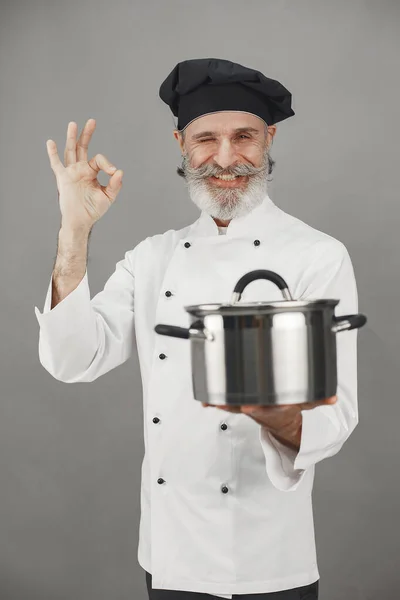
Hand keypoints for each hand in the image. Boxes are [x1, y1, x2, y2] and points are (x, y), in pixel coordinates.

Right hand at [46, 119, 122, 231]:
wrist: (81, 221)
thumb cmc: (93, 209)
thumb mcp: (108, 197)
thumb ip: (115, 184)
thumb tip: (119, 171)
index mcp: (91, 172)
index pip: (99, 159)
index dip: (107, 163)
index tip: (112, 172)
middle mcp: (80, 169)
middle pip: (82, 147)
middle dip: (87, 134)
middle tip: (92, 121)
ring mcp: (71, 173)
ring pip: (71, 151)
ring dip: (72, 138)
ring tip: (73, 124)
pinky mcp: (63, 179)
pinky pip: (57, 164)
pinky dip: (53, 154)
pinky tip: (50, 142)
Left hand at [201, 396, 337, 451]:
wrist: (282, 424)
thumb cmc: (290, 408)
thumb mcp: (305, 403)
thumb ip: (319, 399)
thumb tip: (333, 398)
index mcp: (273, 410)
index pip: (264, 410)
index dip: (256, 409)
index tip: (249, 407)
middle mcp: (258, 409)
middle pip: (243, 407)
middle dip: (232, 405)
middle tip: (221, 402)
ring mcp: (247, 408)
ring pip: (231, 406)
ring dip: (220, 403)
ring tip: (209, 399)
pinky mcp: (239, 404)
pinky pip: (225, 402)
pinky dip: (213, 400)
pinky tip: (204, 397)